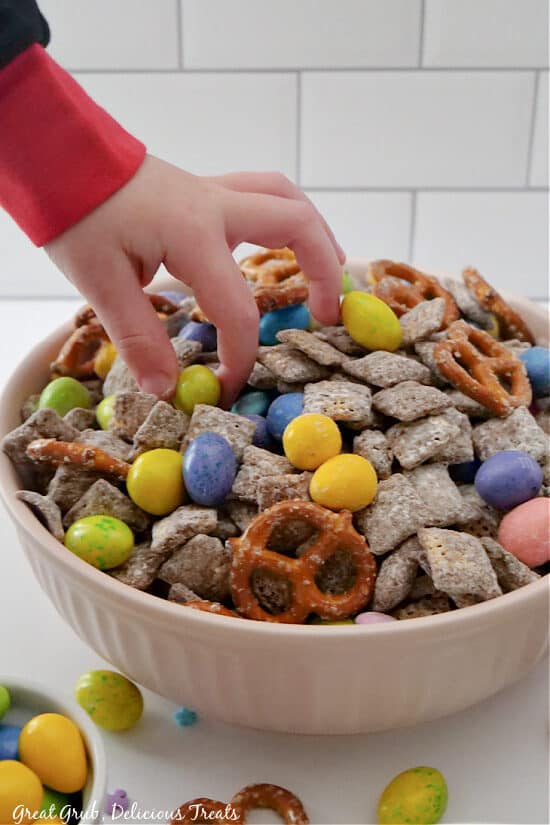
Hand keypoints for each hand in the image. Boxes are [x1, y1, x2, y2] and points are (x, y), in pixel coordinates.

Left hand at [46, 155, 344, 405]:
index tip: (231, 387)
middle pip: (298, 225)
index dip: (241, 356)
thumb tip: (167, 389)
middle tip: (325, 315)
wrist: (62, 159)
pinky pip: (265, 194)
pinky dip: (287, 218)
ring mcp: (214, 192)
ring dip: (316, 234)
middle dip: (323, 272)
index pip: (237, 308)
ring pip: (287, 198)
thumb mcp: (100, 282)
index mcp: (193, 234)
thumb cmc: (77, 215)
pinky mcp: (205, 190)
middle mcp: (216, 206)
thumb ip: (139, 337)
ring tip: (330, 270)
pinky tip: (280, 244)